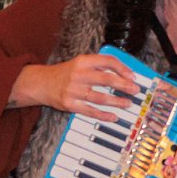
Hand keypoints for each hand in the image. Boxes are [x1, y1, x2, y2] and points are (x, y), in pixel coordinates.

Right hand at [12, 52, 144, 117]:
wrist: (41, 83)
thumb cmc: (65, 73)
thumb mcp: (80, 63)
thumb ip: (98, 66)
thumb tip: (123, 73)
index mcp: (83, 61)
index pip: (107, 61)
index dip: (122, 69)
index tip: (132, 77)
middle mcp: (78, 74)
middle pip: (106, 79)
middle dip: (123, 86)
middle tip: (135, 90)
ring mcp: (73, 90)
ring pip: (100, 97)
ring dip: (116, 102)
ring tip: (128, 103)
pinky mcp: (69, 104)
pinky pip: (90, 110)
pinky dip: (103, 115)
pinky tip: (114, 117)